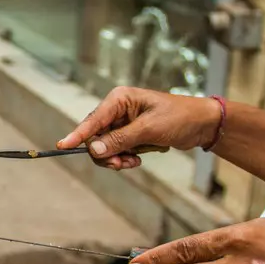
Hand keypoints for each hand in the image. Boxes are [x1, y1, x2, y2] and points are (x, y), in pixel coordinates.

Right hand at [58, 86, 219, 168]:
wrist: (202, 124)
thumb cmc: (179, 118)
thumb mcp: (149, 129)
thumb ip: (120, 139)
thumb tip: (94, 150)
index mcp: (119, 99)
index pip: (93, 120)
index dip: (77, 134)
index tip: (62, 146)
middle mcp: (117, 109)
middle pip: (95, 136)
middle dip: (105, 153)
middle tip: (120, 164)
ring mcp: (123, 122)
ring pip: (105, 146)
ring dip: (115, 158)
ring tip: (132, 162)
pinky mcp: (130, 133)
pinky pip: (116, 149)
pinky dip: (123, 158)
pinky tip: (136, 160)